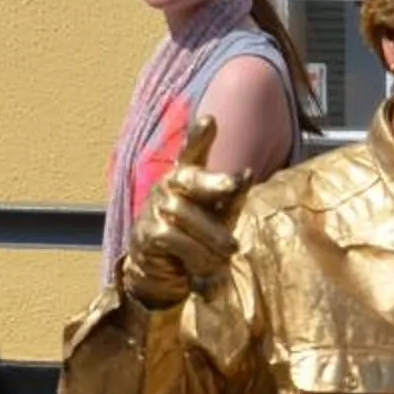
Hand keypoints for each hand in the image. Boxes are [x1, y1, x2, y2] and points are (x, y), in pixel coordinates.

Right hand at [119, 116, 245, 308]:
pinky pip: (172, 238)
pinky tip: (203, 267)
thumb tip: (247, 173)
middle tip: (239, 181)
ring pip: (186, 214)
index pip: (192, 152)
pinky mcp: (146, 232)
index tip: (209, 120)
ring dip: (213, 236)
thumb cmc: (196, 240)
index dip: (199, 136)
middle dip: (215, 180)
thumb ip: (232, 196)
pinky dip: (194, 253)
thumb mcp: (219, 217)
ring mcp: (154, 207)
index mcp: (188, 178)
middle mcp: (168, 186)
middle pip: (191, 178)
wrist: (162, 274)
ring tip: (230, 251)